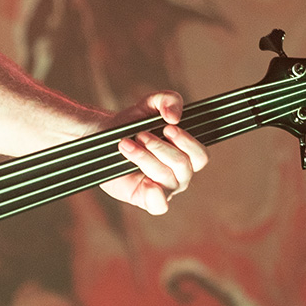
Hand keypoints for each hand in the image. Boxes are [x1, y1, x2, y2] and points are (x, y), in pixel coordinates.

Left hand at [98, 91, 207, 214]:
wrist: (104, 135)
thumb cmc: (133, 123)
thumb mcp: (150, 103)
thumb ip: (168, 99)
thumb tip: (175, 117)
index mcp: (186, 155)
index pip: (200, 156)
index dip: (186, 142)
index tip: (168, 127)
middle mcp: (179, 174)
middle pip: (182, 165)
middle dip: (159, 147)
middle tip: (140, 135)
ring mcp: (163, 188)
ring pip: (165, 178)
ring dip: (144, 158)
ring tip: (125, 144)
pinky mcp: (144, 197)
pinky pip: (159, 206)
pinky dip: (156, 197)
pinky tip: (146, 183)